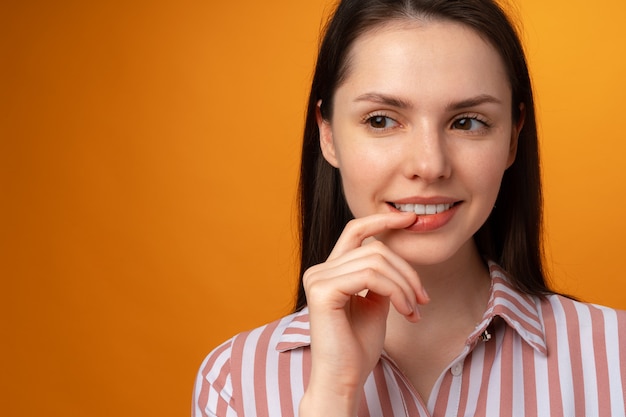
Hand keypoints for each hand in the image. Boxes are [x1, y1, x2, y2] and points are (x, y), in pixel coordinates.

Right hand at [299, 212, 428, 416]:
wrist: (344, 379)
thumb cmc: (357, 347)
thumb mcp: (374, 303)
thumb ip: (380, 278)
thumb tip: (396, 258)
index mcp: (329, 271)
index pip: (355, 231)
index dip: (382, 220)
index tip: (410, 219)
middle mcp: (319, 270)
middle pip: (375, 249)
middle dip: (407, 271)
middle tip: (423, 299)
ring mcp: (318, 279)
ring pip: (377, 262)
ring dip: (405, 285)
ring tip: (415, 310)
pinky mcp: (322, 291)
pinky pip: (371, 277)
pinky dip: (397, 292)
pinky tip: (407, 312)